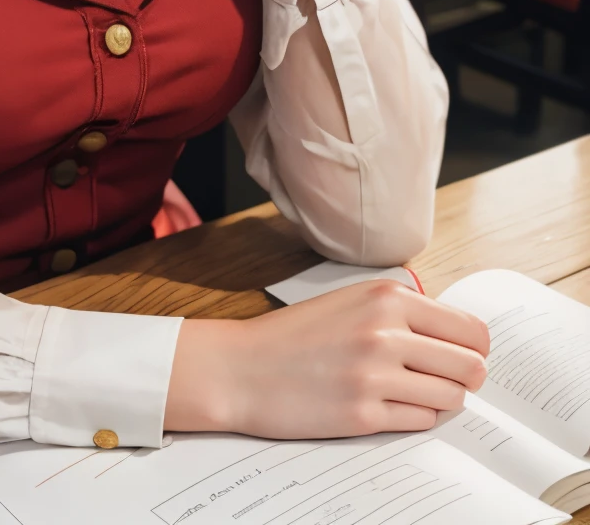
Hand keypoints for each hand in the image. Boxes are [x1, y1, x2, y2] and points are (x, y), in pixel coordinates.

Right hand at [164, 281, 488, 438]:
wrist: (242, 368)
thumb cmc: (295, 335)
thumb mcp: (350, 302)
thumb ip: (400, 312)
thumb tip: (458, 338)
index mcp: (385, 297)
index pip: (470, 328)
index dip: (475, 348)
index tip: (467, 357)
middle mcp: (385, 331)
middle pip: (471, 366)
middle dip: (467, 378)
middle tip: (447, 380)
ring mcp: (375, 375)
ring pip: (452, 396)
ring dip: (440, 399)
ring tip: (411, 393)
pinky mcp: (364, 414)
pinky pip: (421, 421)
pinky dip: (414, 417)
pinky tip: (389, 406)